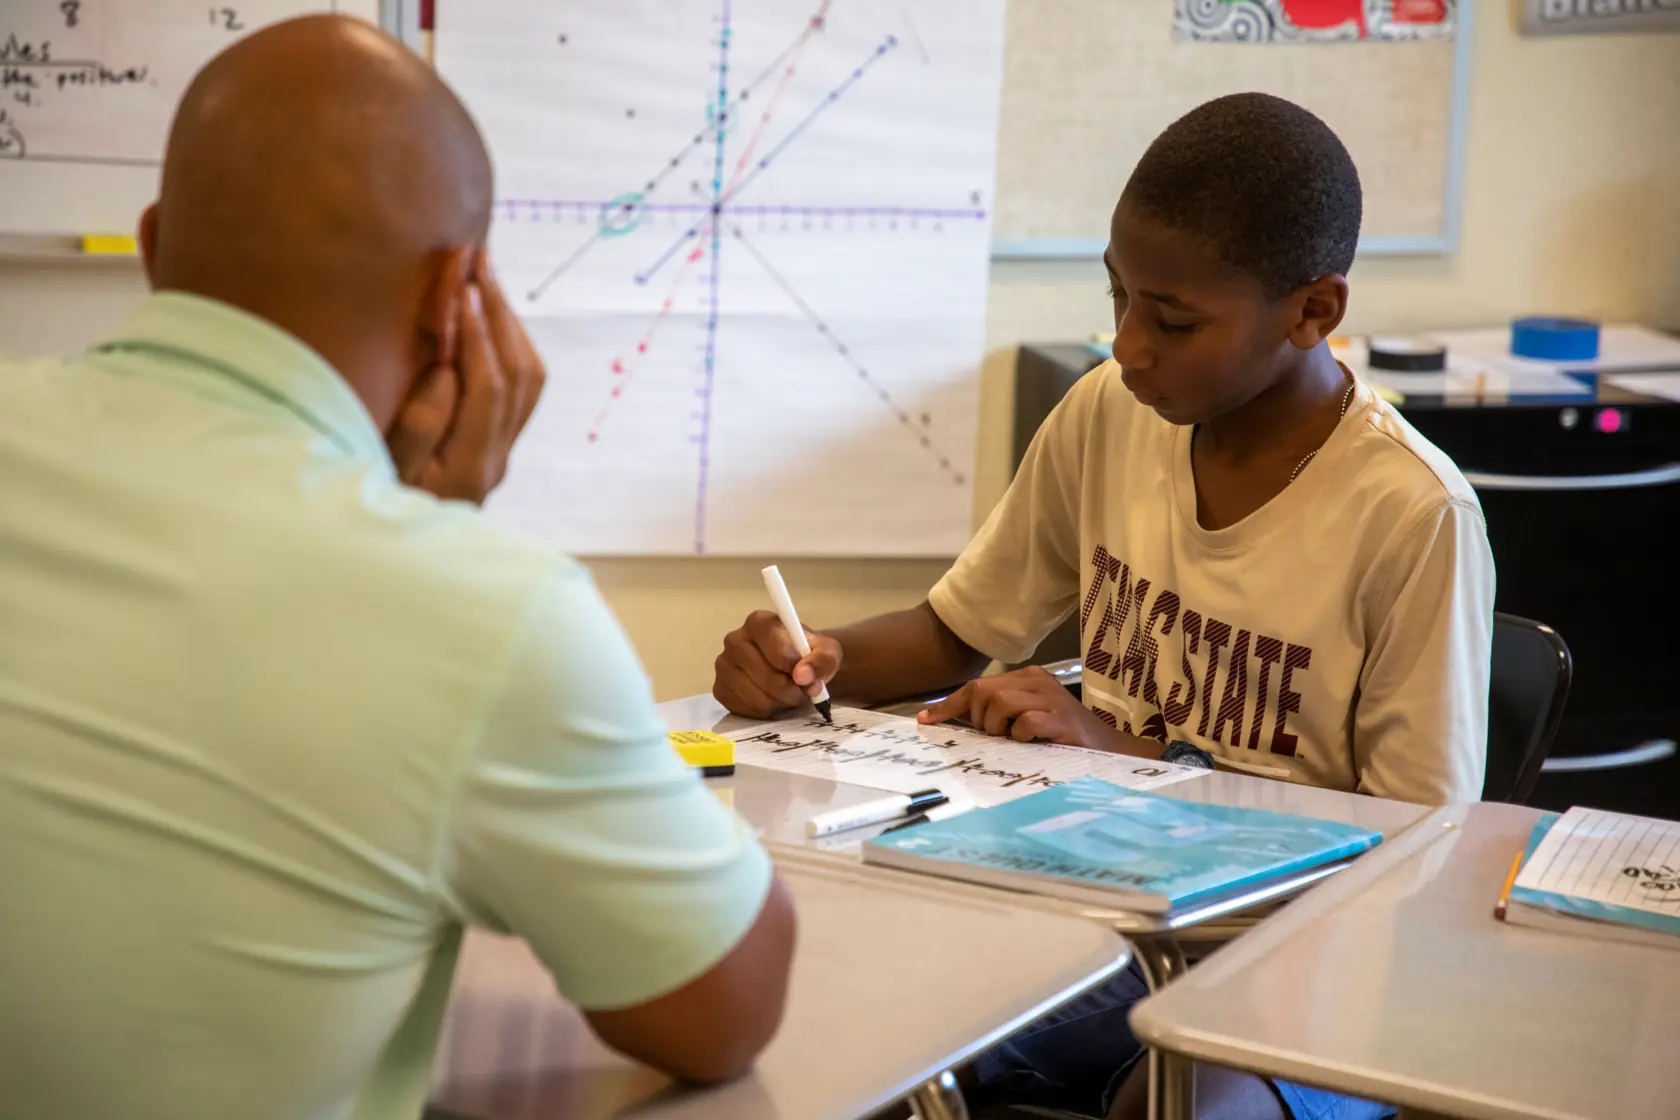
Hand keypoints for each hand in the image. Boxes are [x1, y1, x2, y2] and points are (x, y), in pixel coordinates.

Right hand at [389, 253, 545, 502]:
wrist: (393, 560)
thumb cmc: (372, 509)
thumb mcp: (384, 471)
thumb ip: (417, 424)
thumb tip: (446, 370)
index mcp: (469, 465)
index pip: (488, 387)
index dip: (478, 334)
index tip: (462, 286)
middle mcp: (495, 458)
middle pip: (519, 375)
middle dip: (500, 313)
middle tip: (480, 260)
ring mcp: (501, 453)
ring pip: (527, 378)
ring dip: (508, 323)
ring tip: (484, 276)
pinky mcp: (497, 446)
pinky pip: (520, 387)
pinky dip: (507, 344)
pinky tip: (487, 317)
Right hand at [713, 610, 843, 718]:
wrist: (794, 669)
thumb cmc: (807, 655)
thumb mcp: (827, 652)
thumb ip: (822, 660)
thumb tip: (803, 676)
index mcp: (759, 622)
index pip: (777, 650)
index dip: (796, 668)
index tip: (807, 676)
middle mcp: (734, 640)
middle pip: (766, 676)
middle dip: (790, 690)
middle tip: (802, 692)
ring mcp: (723, 665)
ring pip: (756, 696)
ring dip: (780, 702)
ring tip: (789, 695)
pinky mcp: (719, 689)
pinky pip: (746, 709)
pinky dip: (764, 710)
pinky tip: (771, 700)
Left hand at [917, 665, 1116, 748]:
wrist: (1109, 751)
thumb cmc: (1060, 738)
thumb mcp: (1023, 721)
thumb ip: (994, 716)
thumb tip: (947, 721)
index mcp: (1027, 678)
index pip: (977, 686)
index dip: (948, 705)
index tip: (926, 721)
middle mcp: (1038, 682)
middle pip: (983, 692)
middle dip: (979, 719)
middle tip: (996, 736)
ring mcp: (1051, 699)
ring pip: (1000, 704)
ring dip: (998, 729)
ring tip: (1014, 740)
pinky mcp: (1062, 720)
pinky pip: (1024, 723)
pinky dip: (1020, 737)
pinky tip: (1031, 744)